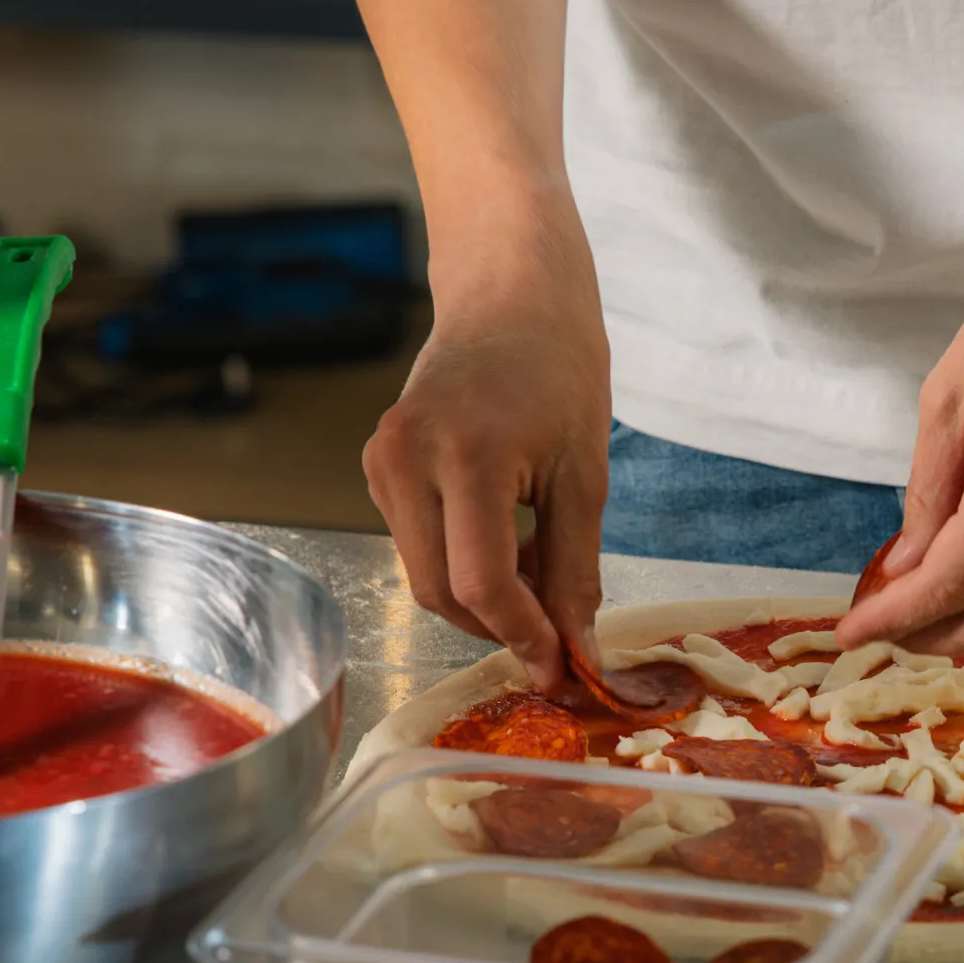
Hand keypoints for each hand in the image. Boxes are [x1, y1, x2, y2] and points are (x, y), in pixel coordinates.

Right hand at [363, 200, 609, 692]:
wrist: (508, 294)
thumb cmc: (560, 370)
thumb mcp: (586, 476)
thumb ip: (576, 570)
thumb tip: (576, 654)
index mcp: (468, 455)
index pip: (482, 582)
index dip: (523, 636)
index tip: (561, 667)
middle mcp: (407, 459)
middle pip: (441, 592)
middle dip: (501, 626)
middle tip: (558, 632)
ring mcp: (382, 462)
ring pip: (425, 576)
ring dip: (482, 598)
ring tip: (541, 571)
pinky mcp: (376, 465)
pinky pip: (416, 545)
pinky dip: (462, 564)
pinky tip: (507, 540)